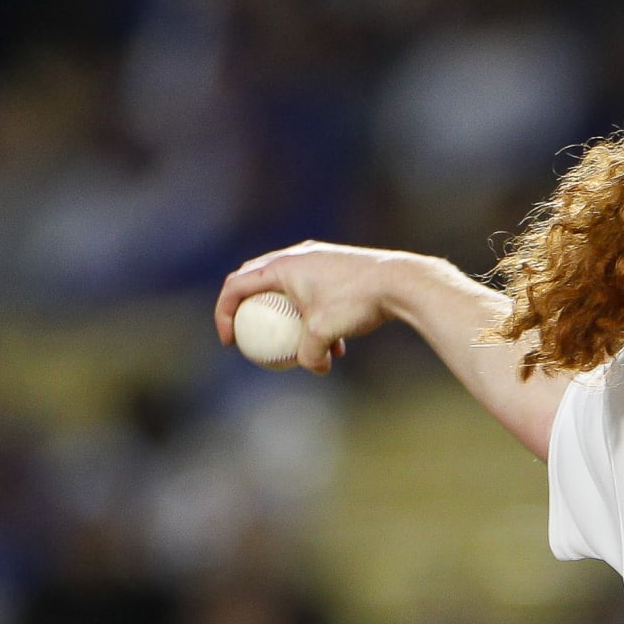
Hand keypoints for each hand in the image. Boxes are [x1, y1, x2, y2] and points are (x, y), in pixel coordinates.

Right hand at [214, 242, 409, 373]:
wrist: (400, 281)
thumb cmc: (357, 302)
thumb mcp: (325, 333)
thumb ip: (310, 355)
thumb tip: (314, 367)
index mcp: (282, 265)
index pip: (236, 285)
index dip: (223, 313)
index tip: (230, 341)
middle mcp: (297, 256)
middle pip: (258, 282)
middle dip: (250, 310)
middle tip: (250, 335)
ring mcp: (319, 260)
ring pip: (291, 291)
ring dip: (289, 319)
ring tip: (296, 346)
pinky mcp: (339, 268)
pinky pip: (317, 295)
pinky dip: (318, 319)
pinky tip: (338, 348)